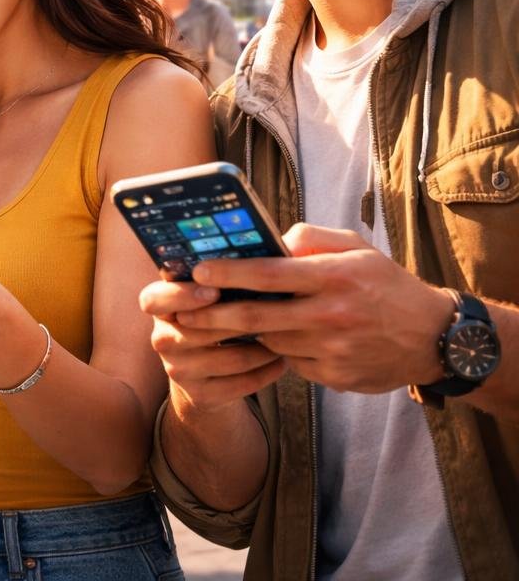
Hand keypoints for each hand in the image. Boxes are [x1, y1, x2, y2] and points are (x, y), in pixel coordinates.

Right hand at [140, 278, 285, 417]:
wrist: (205, 376)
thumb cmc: (215, 319)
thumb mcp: (209, 296)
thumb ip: (222, 275)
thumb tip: (267, 250)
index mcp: (160, 306)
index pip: (153, 299)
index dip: (181, 295)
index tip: (213, 291)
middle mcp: (162, 338)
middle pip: (199, 329)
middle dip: (242, 319)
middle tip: (277, 310)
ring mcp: (178, 370)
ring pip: (229, 358)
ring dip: (265, 347)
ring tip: (286, 335)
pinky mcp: (199, 395)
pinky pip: (242, 384)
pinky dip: (267, 371)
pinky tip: (282, 360)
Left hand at [169, 223, 450, 392]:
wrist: (433, 337)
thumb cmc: (385, 285)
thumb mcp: (355, 249)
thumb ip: (309, 239)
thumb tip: (269, 242)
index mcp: (333, 277)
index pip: (268, 274)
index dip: (228, 273)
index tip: (197, 271)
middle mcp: (331, 314)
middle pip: (256, 317)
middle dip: (212, 314)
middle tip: (183, 311)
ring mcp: (333, 349)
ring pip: (270, 341)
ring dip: (247, 333)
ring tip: (229, 321)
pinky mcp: (335, 376)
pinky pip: (291, 363)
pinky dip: (281, 350)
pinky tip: (284, 339)